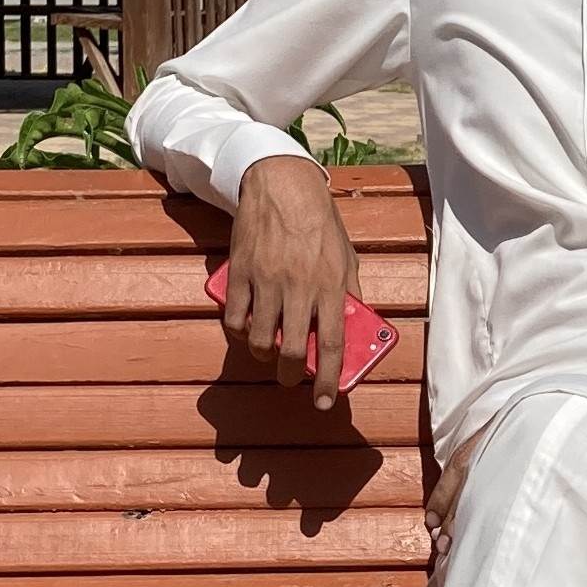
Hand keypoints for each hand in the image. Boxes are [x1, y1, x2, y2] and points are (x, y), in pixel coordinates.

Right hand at [225, 154, 358, 410]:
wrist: (282, 185)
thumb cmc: (319, 222)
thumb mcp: (346, 254)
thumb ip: (348, 291)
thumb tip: (351, 328)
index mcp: (330, 283)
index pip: (331, 343)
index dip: (328, 378)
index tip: (325, 401)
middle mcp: (298, 286)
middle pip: (290, 351)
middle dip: (290, 375)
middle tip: (290, 378)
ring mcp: (266, 281)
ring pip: (260, 340)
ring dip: (265, 355)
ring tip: (270, 351)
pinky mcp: (240, 274)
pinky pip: (235, 319)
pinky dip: (240, 332)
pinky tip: (248, 328)